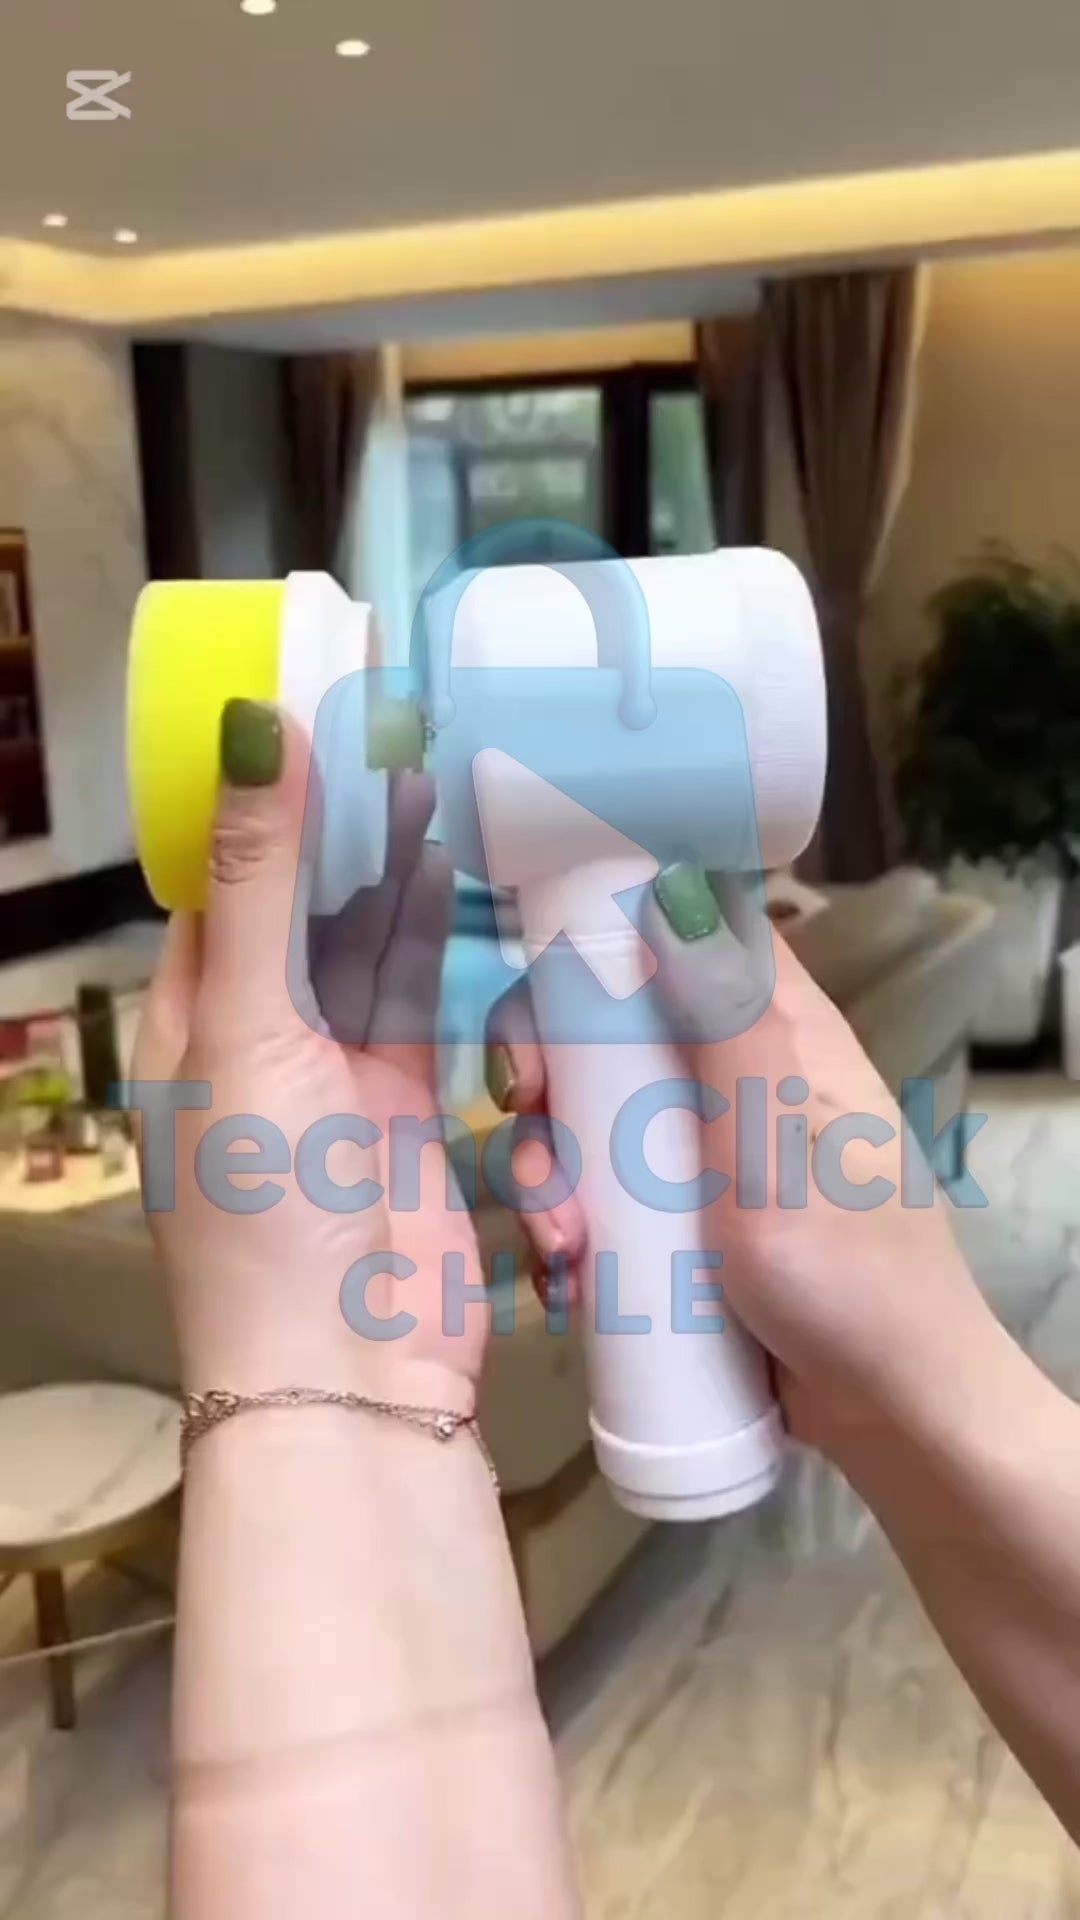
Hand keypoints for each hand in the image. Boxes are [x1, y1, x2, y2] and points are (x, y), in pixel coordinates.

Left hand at [133, 700, 483, 1410]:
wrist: (348, 1374)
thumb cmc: (262, 1210)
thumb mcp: (246, 1025)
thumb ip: (264, 879)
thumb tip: (251, 726)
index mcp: (188, 1014)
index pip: (219, 877)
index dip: (260, 795)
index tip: (314, 706)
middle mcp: (257, 1035)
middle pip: (303, 900)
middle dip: (343, 823)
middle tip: (400, 725)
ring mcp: (337, 1071)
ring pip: (369, 942)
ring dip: (398, 869)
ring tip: (440, 770)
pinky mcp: (412, 1104)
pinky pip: (429, 999)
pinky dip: (445, 938)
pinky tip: (466, 869)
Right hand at [485, 864, 998, 1476]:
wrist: (883, 1412)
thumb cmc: (844, 1266)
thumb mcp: (775, 1140)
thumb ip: (726, 1019)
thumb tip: (672, 886)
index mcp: (773, 1030)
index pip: (682, 932)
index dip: (604, 931)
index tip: (545, 971)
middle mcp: (729, 1076)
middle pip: (605, 1029)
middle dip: (545, 1071)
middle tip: (524, 1114)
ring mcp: (698, 1155)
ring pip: (585, 1121)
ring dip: (546, 1171)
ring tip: (558, 1243)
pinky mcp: (674, 1226)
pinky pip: (595, 1199)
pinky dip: (565, 1229)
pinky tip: (564, 1277)